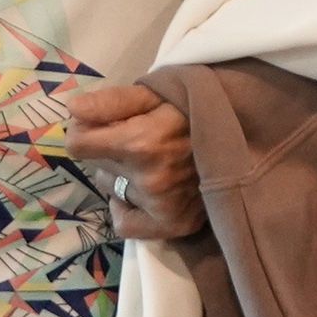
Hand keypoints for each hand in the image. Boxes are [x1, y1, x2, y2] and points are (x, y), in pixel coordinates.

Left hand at [63, 82, 203, 241]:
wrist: (244, 133)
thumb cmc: (195, 107)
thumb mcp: (155, 92)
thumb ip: (112, 101)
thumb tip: (72, 109)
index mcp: (141, 142)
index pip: (77, 144)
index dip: (85, 131)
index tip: (103, 125)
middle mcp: (148, 178)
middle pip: (97, 166)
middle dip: (110, 151)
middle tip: (141, 139)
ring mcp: (161, 205)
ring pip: (111, 190)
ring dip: (123, 176)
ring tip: (153, 160)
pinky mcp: (173, 223)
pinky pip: (124, 224)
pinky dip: (127, 209)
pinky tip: (144, 193)